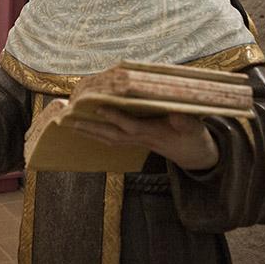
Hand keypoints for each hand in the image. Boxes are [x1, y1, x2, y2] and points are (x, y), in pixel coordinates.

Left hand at [71, 109, 219, 170]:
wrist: (196, 155)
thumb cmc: (194, 138)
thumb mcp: (195, 129)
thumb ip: (186, 122)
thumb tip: (177, 114)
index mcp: (154, 133)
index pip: (130, 125)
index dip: (115, 117)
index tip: (99, 107)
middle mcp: (141, 139)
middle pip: (111, 135)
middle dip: (89, 128)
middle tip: (67, 120)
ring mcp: (137, 142)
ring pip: (108, 138)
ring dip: (88, 132)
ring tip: (68, 124)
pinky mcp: (136, 141)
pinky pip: (112, 138)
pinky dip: (97, 133)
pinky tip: (84, 129)